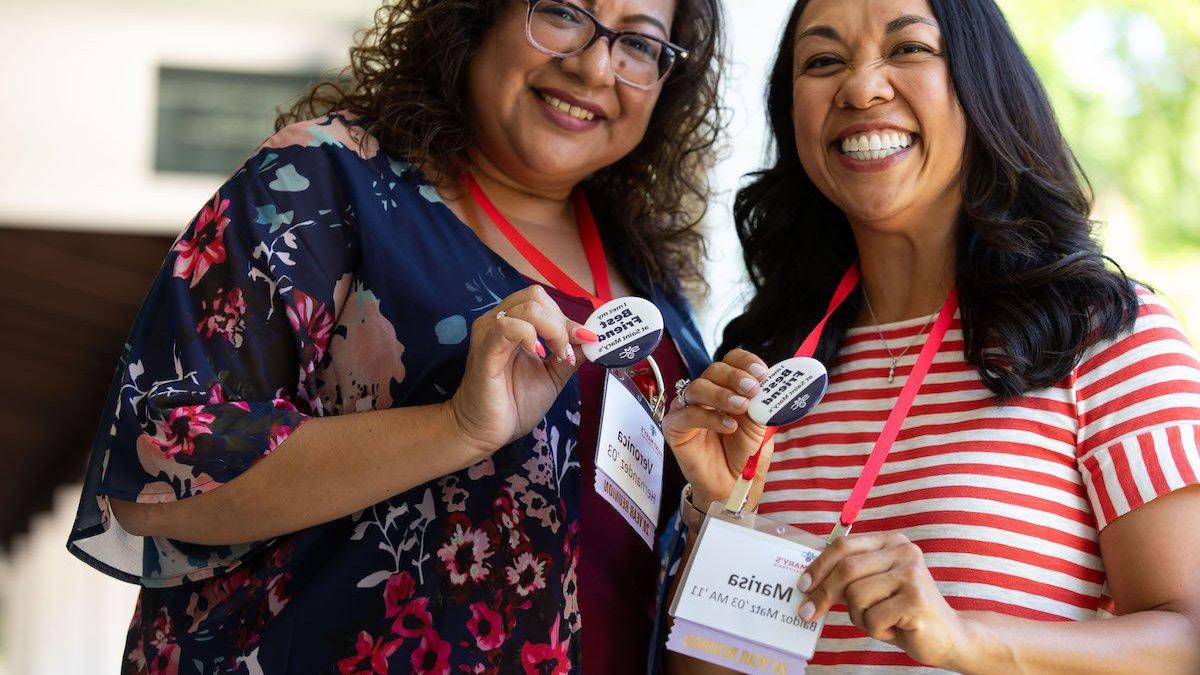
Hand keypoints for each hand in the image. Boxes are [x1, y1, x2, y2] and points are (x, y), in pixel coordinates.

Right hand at [447, 285, 596, 454]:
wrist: (485, 432)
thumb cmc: (513, 403)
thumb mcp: (551, 376)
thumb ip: (570, 355)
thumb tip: (592, 339)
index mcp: (512, 324)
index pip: (543, 302)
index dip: (568, 319)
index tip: (586, 341)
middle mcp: (498, 322)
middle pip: (535, 297)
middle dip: (561, 322)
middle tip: (567, 351)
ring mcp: (489, 334)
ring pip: (527, 307)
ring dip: (553, 329)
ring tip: (558, 355)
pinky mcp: (485, 351)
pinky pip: (508, 327)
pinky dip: (531, 335)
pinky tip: (538, 354)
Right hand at [663, 348, 772, 511]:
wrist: (733, 485)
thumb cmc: (745, 453)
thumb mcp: (761, 425)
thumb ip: (762, 404)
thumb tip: (769, 384)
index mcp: (728, 387)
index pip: (731, 361)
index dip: (745, 362)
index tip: (761, 373)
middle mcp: (706, 393)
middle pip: (714, 370)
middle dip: (735, 377)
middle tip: (752, 390)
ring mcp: (688, 408)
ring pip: (697, 387)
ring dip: (721, 394)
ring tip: (741, 408)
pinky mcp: (674, 427)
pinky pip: (687, 414)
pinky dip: (709, 417)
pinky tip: (728, 426)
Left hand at [798, 532, 976, 669]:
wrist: (948, 636)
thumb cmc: (901, 611)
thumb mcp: (873, 586)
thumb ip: (848, 576)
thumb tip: (806, 582)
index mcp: (891, 541)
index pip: (843, 546)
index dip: (817, 566)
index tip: (801, 585)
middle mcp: (904, 552)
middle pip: (846, 569)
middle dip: (822, 594)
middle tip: (808, 613)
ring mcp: (912, 575)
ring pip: (856, 596)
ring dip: (859, 617)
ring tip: (878, 620)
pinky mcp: (916, 600)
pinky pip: (872, 617)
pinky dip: (876, 630)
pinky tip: (894, 628)